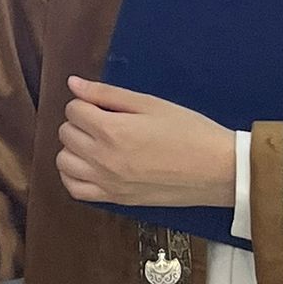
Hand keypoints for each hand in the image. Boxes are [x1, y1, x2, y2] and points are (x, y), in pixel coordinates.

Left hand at [56, 76, 235, 207]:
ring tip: (97, 142)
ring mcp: (108, 182)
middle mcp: (103, 159)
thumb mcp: (150, 103)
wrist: (219, 170)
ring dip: (74, 148)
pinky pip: (76, 190)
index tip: (104, 106)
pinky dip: (75, 176)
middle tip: (105, 121)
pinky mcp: (116, 200)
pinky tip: (90, 165)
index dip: (86, 102)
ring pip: (63, 161)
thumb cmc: (190, 132)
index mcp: (112, 131)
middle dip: (80, 122)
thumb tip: (73, 83)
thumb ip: (107, 94)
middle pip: (66, 133)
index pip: (73, 110)